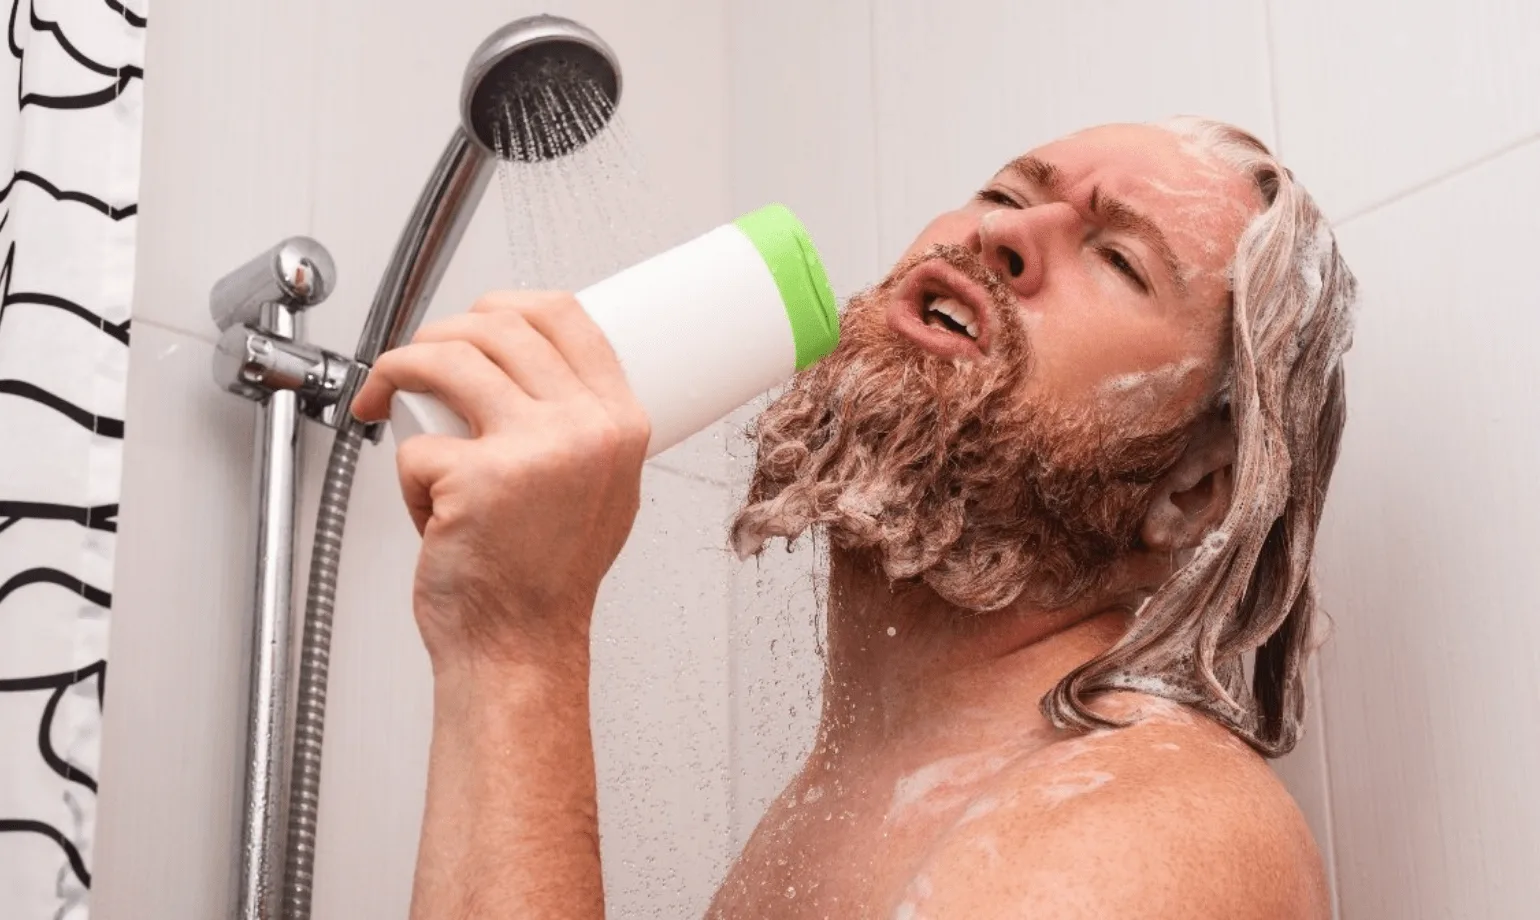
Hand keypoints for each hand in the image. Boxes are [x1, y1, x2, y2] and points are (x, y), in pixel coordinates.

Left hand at [351, 291, 649, 675]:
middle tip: (417, 362)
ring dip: (400, 368)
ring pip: (447, 359)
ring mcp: (534, 451)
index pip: (566, 316)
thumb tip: (527, 369)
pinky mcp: (476, 478)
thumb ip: (583, 429)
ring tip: (388, 395)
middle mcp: (586, 429)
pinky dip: (405, 474)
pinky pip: (414, 444)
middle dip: (440, 333)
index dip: (507, 303)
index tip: (475, 318)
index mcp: (621, 423)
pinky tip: (428, 508)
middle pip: (500, 326)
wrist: (522, 647)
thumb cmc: (549, 578)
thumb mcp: (604, 489)